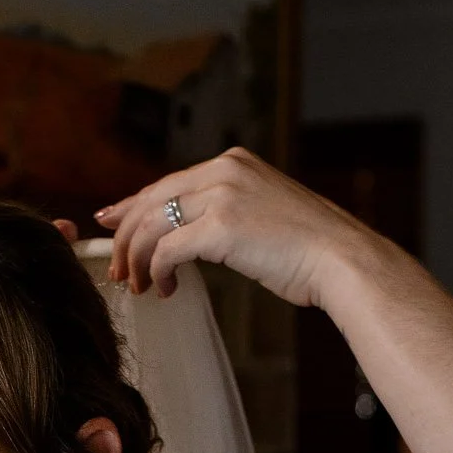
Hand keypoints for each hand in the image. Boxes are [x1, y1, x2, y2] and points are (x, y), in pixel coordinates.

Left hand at [96, 148, 350, 307]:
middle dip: (125, 235)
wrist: (340, 258)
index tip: (111, 221)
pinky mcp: (221, 226)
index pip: (168, 183)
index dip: (133, 205)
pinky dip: (158, 272)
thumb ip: (227, 213)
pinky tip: (165, 289)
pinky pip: (168, 250)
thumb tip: (194, 238)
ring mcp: (222, 195)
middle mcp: (224, 170)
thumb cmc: (308, 249)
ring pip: (154, 224)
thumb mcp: (262, 215)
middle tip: (117, 267)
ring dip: (137, 259)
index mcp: (233, 163)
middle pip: (152, 200)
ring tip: (137, 285)